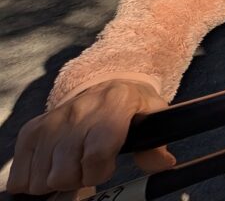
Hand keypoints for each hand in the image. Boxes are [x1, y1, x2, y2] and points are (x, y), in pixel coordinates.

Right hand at [7, 79, 174, 195]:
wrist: (107, 86)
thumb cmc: (131, 108)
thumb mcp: (152, 117)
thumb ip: (156, 144)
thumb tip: (162, 164)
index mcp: (114, 105)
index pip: (95, 153)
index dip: (99, 171)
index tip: (107, 168)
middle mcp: (79, 110)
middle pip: (64, 172)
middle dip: (78, 178)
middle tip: (88, 168)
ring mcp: (52, 119)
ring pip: (41, 177)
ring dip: (56, 179)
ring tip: (72, 165)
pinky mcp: (32, 130)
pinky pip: (20, 173)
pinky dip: (33, 178)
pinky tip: (52, 166)